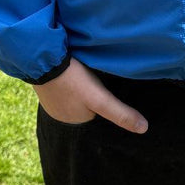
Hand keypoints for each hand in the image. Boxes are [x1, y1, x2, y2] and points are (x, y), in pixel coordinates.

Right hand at [32, 57, 147, 132]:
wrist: (40, 56)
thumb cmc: (70, 80)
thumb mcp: (98, 99)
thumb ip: (119, 113)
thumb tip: (144, 129)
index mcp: (71, 121)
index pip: (96, 117)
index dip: (106, 107)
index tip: (114, 94)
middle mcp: (59, 113)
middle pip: (86, 106)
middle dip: (95, 97)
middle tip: (105, 82)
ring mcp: (51, 97)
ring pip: (76, 95)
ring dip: (84, 87)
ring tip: (94, 75)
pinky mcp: (48, 81)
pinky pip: (66, 83)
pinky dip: (73, 79)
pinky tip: (79, 69)